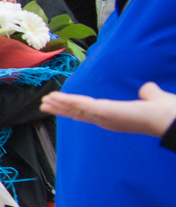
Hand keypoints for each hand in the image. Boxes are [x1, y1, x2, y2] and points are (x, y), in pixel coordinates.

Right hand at [43, 81, 175, 137]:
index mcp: (117, 116)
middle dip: (62, 109)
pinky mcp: (104, 112)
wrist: (171, 120)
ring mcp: (105, 117)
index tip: (63, 104)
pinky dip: (67, 102)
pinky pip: (81, 106)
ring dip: (60, 105)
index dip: (76, 108)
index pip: (91, 111)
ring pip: (77, 110)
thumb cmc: (166, 112)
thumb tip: (147, 87)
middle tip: (44, 105)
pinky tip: (55, 98)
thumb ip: (148, 93)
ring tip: (44, 102)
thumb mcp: (154, 97)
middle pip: (79, 113)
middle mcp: (108, 120)